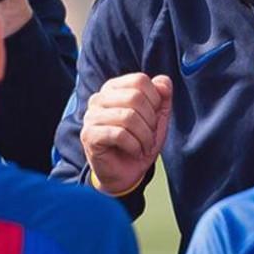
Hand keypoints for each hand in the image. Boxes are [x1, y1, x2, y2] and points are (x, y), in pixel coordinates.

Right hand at [81, 73, 172, 194]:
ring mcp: (91, 116)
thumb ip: (162, 97)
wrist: (125, 173)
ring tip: (144, 146)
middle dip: (150, 120)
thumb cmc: (139, 142)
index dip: (155, 99)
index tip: (154, 118)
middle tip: (150, 135)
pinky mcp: (89, 135)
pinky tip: (135, 152)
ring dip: (144, 136)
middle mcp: (99, 98)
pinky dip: (134, 146)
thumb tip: (164, 82)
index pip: (139, 80)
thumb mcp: (157, 118)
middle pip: (135, 97)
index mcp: (114, 88)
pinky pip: (119, 134)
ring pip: (128, 116)